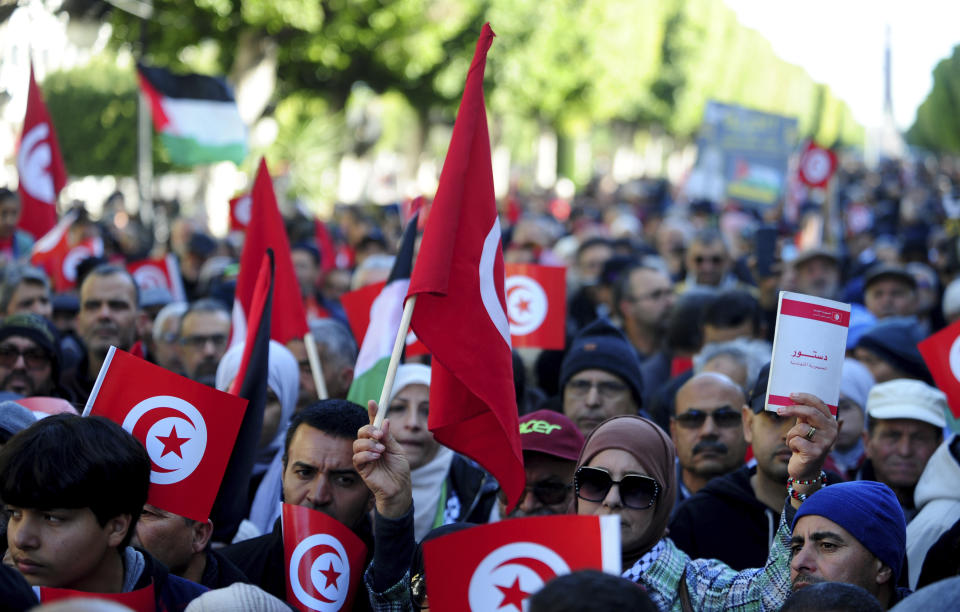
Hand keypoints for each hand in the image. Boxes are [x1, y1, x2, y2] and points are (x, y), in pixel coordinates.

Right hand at [353, 400, 412, 518]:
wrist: (399, 488)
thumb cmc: (399, 469)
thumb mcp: (397, 450)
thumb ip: (389, 437)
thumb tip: (384, 421)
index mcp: (380, 440)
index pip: (373, 423)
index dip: (372, 412)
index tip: (373, 401)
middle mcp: (370, 446)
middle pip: (362, 431)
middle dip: (369, 429)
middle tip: (379, 434)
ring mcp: (365, 457)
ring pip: (357, 443)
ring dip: (369, 444)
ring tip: (381, 450)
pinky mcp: (362, 468)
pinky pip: (357, 457)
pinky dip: (366, 454)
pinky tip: (376, 457)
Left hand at [777, 392, 837, 481]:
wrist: (806, 470)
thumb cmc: (804, 445)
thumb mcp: (805, 427)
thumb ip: (803, 415)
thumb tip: (791, 397)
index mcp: (831, 422)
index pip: (820, 404)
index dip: (805, 397)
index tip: (791, 395)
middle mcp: (831, 431)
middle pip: (811, 412)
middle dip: (793, 409)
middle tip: (779, 410)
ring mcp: (825, 443)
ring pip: (801, 428)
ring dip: (790, 434)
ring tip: (793, 442)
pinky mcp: (815, 453)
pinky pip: (796, 440)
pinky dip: (791, 443)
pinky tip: (796, 450)